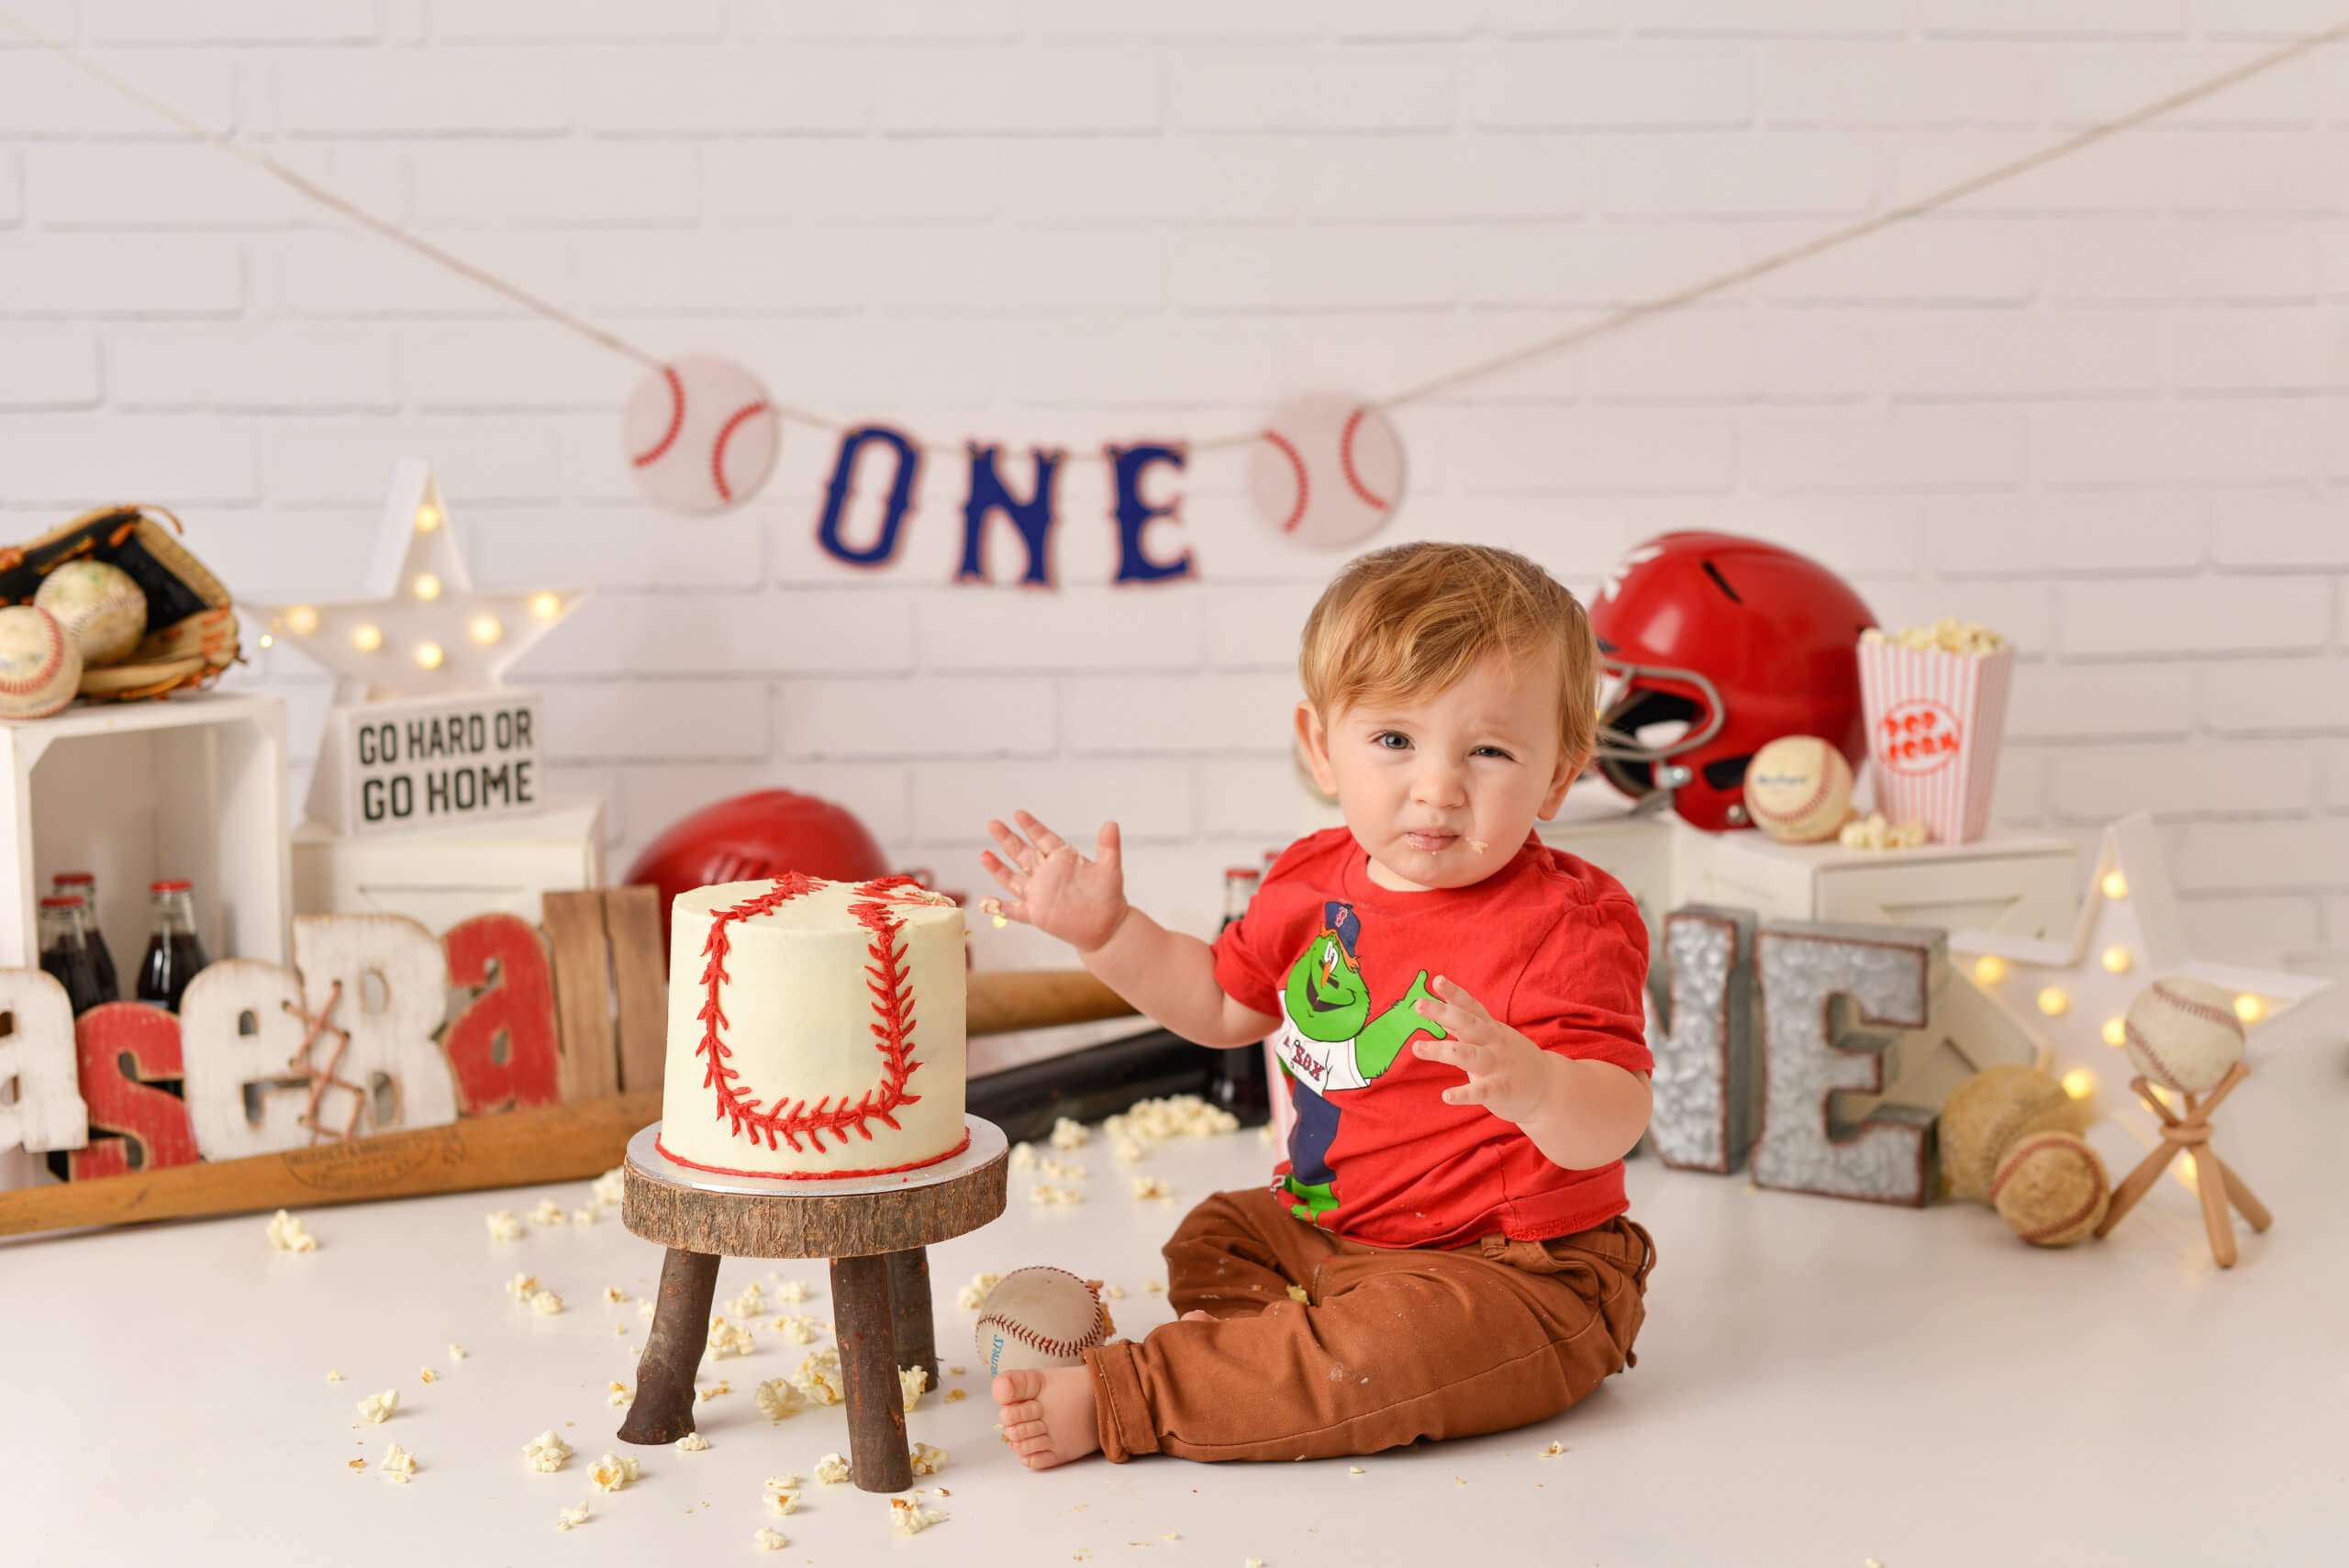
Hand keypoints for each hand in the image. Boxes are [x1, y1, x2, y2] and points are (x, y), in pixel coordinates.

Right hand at [980, 810, 1130, 954]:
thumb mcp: (1110, 869)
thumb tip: (1111, 823)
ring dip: (998, 868)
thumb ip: (1108, 847)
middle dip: (1007, 839)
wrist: (1106, 926)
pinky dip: (999, 907)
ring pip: (1013, 879)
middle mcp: (1046, 874)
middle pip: (1022, 853)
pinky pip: (1013, 910)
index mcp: (1062, 859)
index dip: (1031, 827)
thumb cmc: (1109, 895)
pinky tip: (985, 901)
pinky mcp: (1036, 914)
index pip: (1043, 839)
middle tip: (992, 824)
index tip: (1019, 814)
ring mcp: (1039, 894)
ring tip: (984, 854)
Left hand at [1409, 975, 1558, 1126]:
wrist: (1550, 1088)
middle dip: (1442, 1013)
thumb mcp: (1493, 1035)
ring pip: (1468, 1055)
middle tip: (1418, 1004)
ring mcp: (1497, 1065)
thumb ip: (1467, 1024)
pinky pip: (1480, 1092)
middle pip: (1467, 1024)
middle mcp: (1493, 1043)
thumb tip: (1440, 1008)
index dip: (1454, 993)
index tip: (1436, 980)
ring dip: (1441, 1050)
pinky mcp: (1500, 1090)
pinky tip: (1446, 1096)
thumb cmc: (1512, 1058)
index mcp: (1490, 1029)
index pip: (1470, 1006)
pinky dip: (1463, 1094)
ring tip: (1416, 1047)